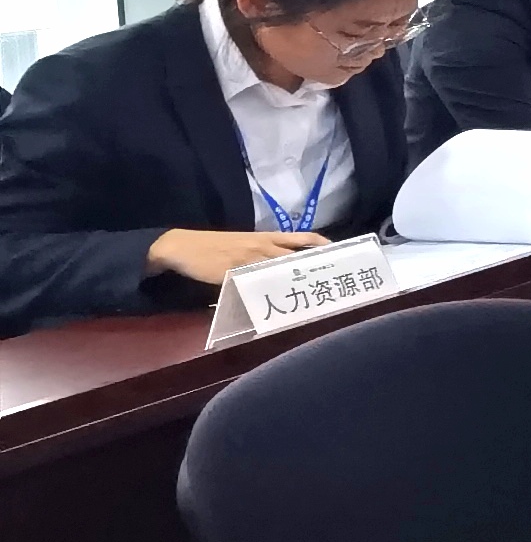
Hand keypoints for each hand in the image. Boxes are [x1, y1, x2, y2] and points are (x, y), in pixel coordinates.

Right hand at [146, 227, 323, 284]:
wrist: (181, 246)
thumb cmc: (214, 245)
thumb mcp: (244, 243)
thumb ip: (266, 251)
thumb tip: (287, 264)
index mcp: (265, 237)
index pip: (301, 238)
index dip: (321, 245)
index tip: (339, 254)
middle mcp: (261, 246)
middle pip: (295, 256)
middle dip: (314, 266)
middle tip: (333, 277)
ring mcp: (247, 260)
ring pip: (278, 270)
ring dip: (294, 282)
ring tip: (313, 293)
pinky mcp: (232, 274)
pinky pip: (253, 285)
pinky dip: (265, 293)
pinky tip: (277, 304)